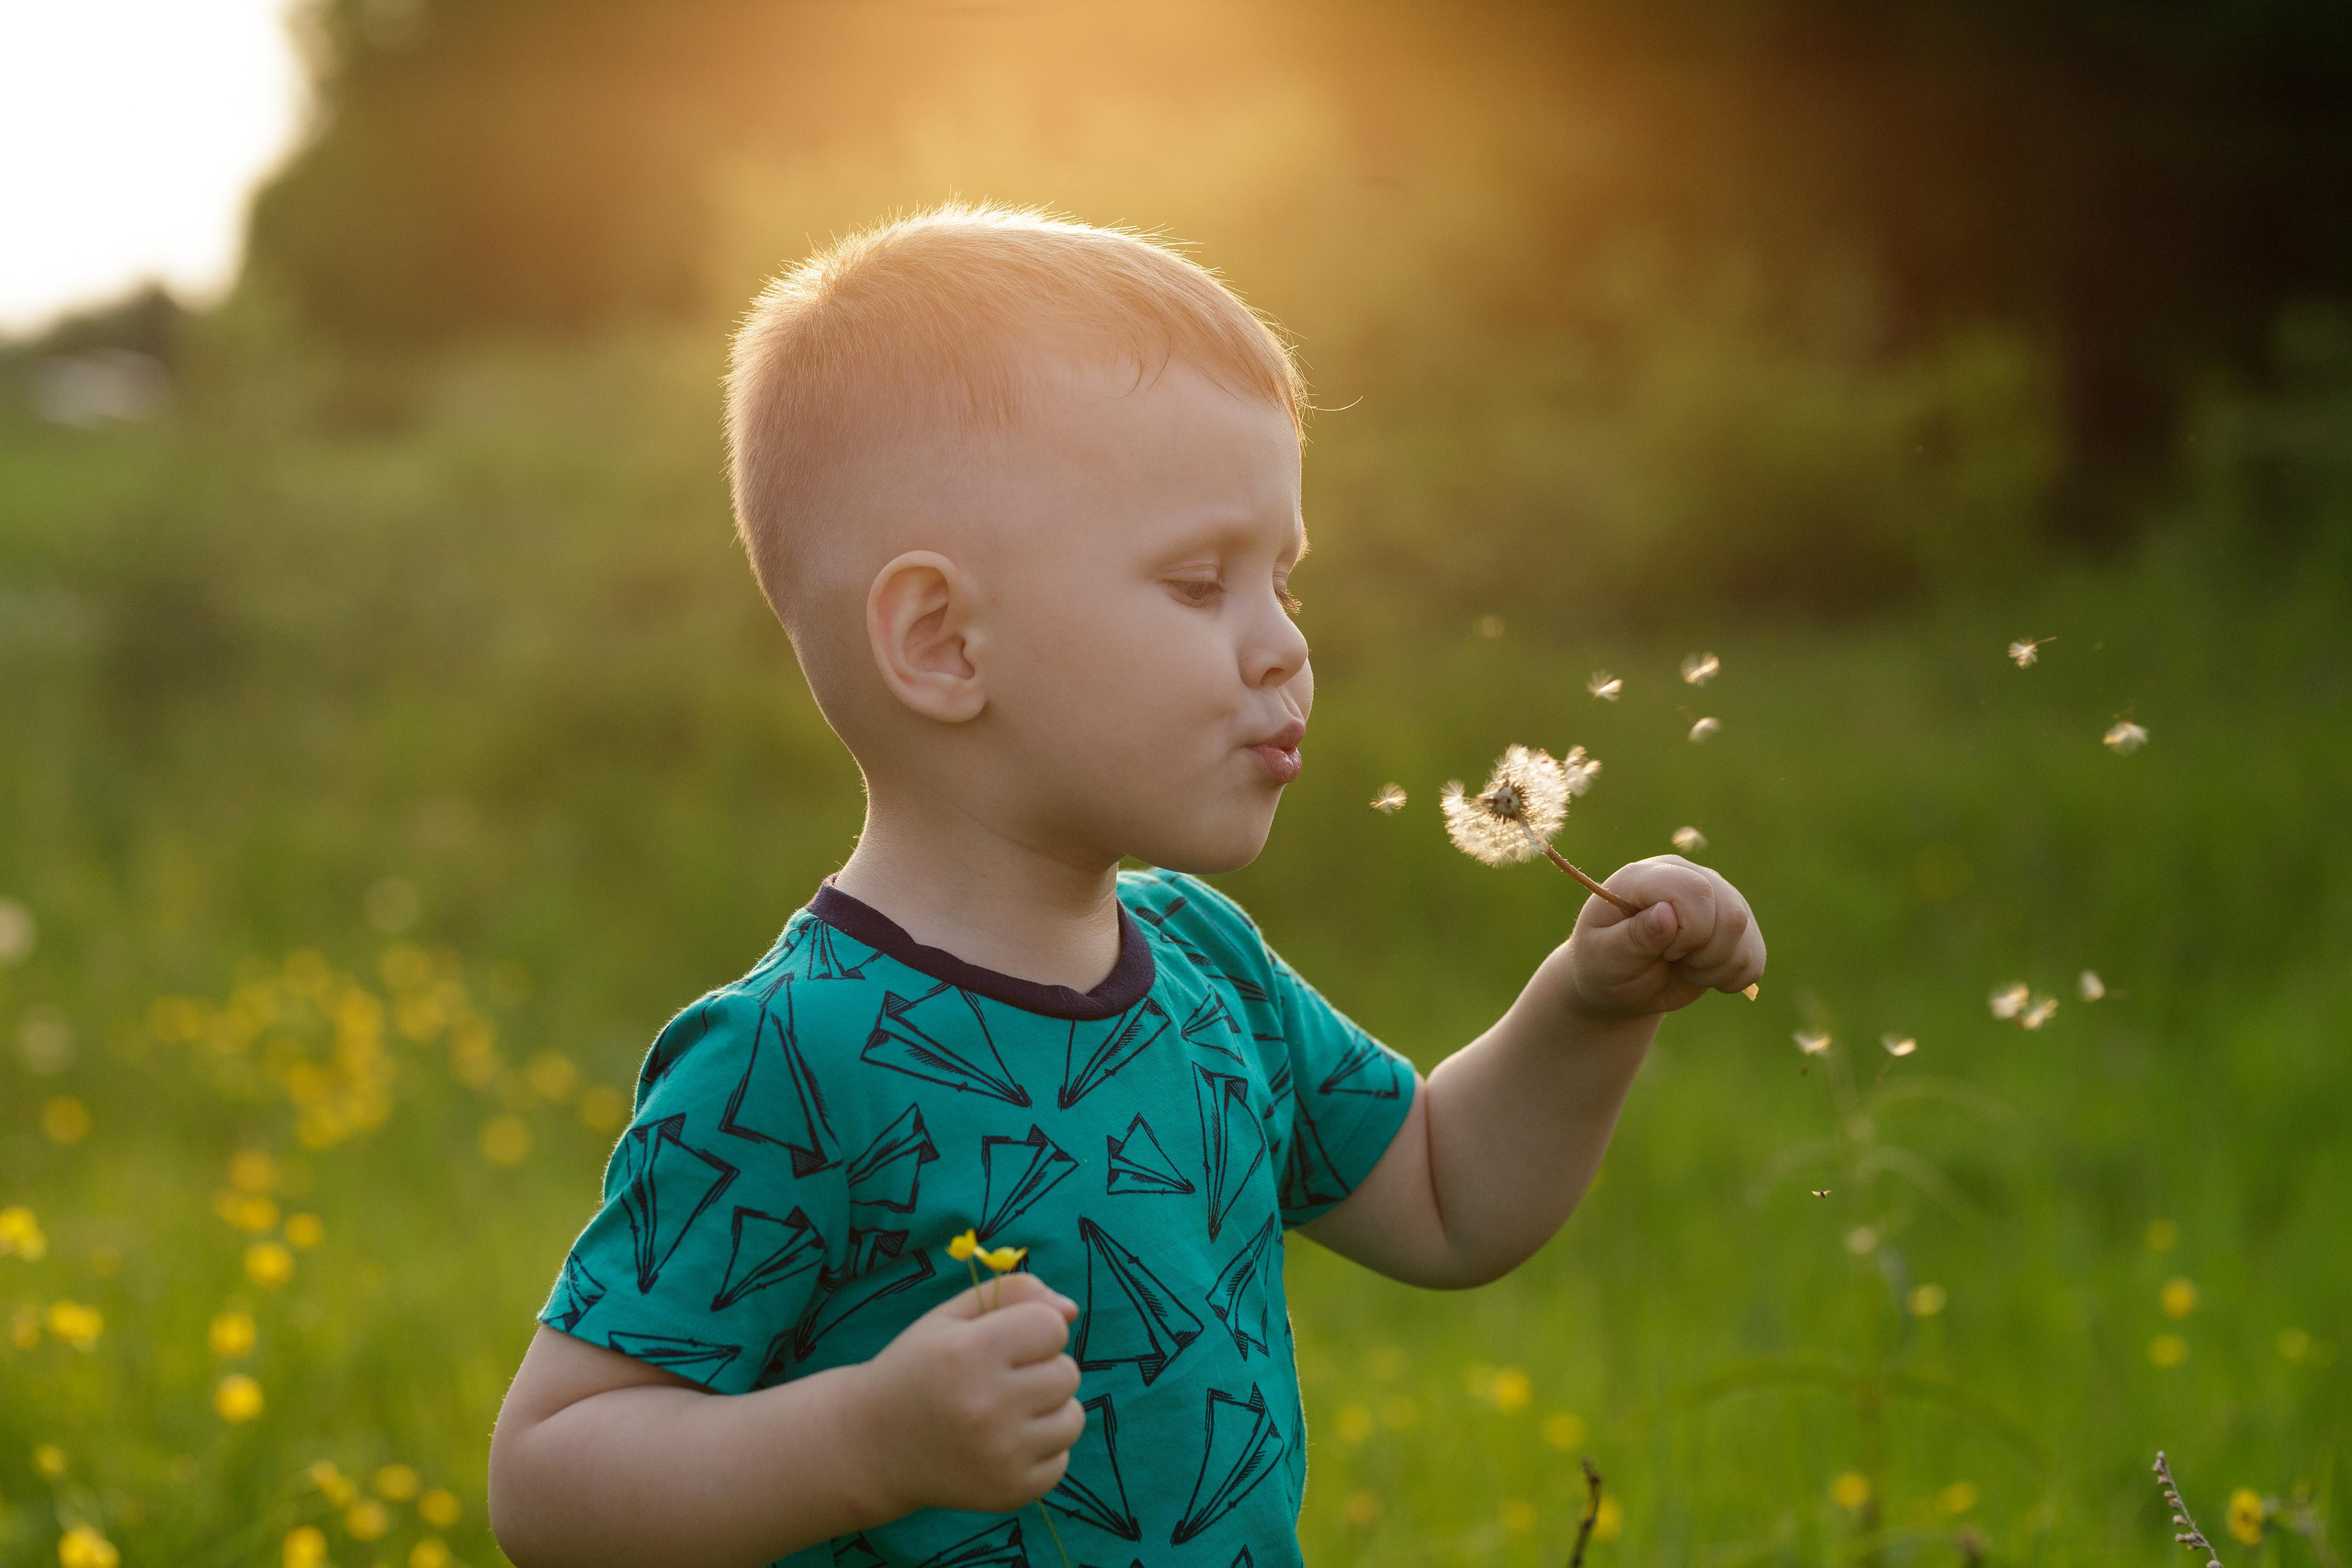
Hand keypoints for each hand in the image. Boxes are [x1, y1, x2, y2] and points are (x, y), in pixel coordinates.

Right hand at [847, 1269, 1086, 1519]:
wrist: (874, 1446)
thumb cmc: (918, 1369)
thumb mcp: (951, 1318)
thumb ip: (1011, 1295)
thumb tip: (1071, 1309)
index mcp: (969, 1353)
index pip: (1052, 1327)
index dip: (1033, 1328)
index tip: (1003, 1341)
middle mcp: (987, 1406)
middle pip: (1068, 1373)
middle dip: (1040, 1369)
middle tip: (997, 1379)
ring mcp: (1001, 1455)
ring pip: (1073, 1417)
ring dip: (1047, 1410)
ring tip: (1003, 1411)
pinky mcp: (1011, 1492)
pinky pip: (1062, 1459)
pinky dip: (1040, 1450)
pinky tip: (1001, 1444)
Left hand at [1555, 855, 1764, 1021]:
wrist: (1620, 985)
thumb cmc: (1604, 966)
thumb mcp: (1604, 958)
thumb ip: (1632, 937)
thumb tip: (1666, 914)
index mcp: (1647, 876)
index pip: (1696, 891)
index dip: (1688, 932)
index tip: (1662, 951)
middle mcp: (1688, 876)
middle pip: (1730, 913)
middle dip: (1703, 955)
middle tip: (1671, 960)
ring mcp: (1717, 898)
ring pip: (1746, 933)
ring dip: (1716, 967)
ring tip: (1684, 967)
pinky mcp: (1736, 926)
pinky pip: (1756, 957)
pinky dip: (1731, 977)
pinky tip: (1702, 973)